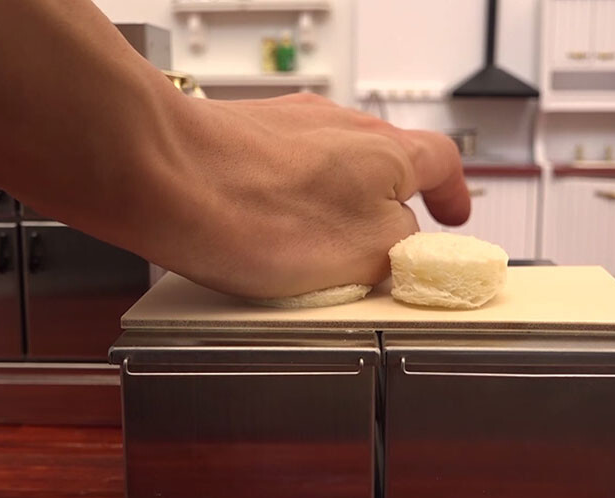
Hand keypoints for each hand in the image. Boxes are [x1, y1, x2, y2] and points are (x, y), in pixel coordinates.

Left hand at [147, 92, 470, 297]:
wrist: (162, 177)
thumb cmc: (255, 211)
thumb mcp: (368, 255)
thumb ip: (404, 249)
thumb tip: (406, 246)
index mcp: (388, 150)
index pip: (442, 163)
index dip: (452, 194)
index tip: (452, 214)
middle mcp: (342, 126)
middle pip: (385, 164)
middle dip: (390, 205)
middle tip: (388, 244)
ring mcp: (290, 127)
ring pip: (333, 169)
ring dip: (337, 206)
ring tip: (318, 255)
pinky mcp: (245, 137)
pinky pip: (286, 174)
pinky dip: (292, 203)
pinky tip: (270, 239)